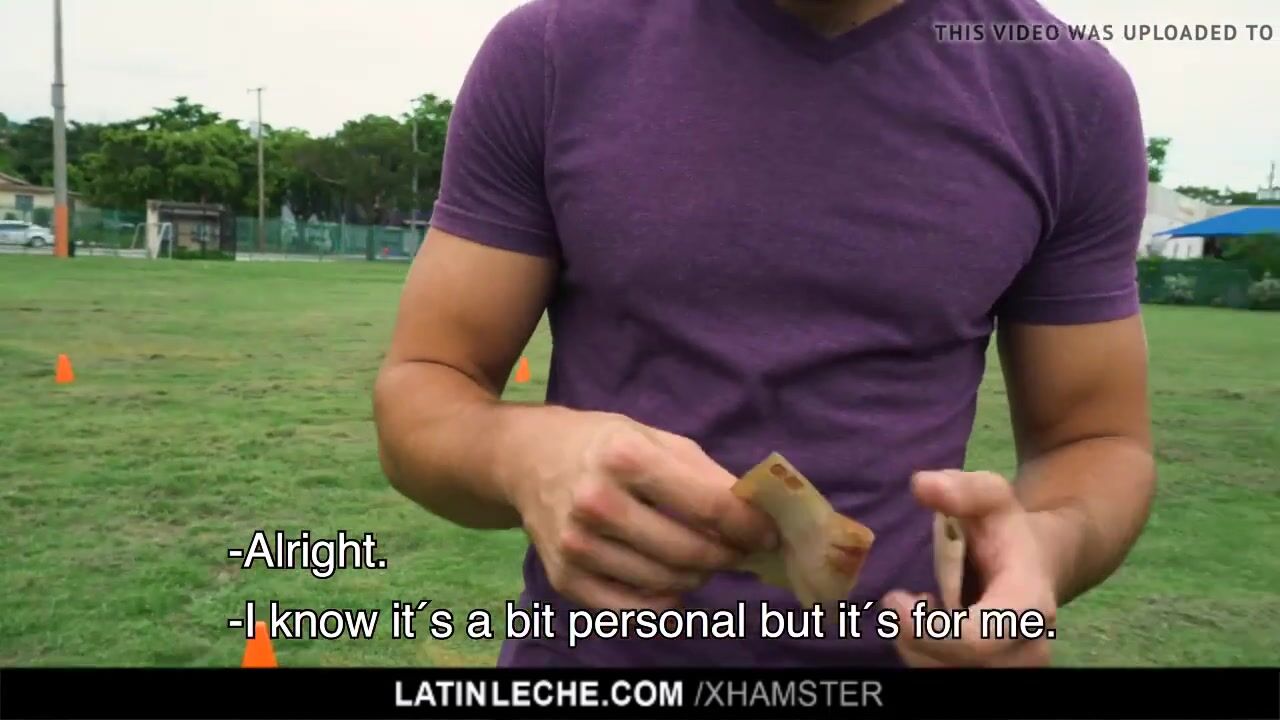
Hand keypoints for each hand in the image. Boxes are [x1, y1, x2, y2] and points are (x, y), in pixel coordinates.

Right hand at [507, 411, 777, 610]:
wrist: (524, 459)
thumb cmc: (601, 444)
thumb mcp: (654, 438)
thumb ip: (706, 475)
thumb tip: (756, 516)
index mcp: (625, 457)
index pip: (708, 507)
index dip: (750, 526)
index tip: (769, 534)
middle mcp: (597, 504)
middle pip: (691, 552)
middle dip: (728, 555)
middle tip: (739, 549)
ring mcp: (578, 546)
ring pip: (667, 585)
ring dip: (699, 577)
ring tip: (703, 558)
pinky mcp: (565, 579)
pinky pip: (633, 609)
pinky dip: (665, 602)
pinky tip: (672, 582)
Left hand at [881, 470, 1057, 666]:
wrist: (1040, 562)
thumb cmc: (1008, 529)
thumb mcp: (992, 496)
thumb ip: (962, 489)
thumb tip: (922, 485)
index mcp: (1028, 604)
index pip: (978, 638)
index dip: (930, 631)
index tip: (895, 601)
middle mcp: (1027, 647)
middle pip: (958, 666)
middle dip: (917, 637)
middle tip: (900, 600)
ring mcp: (1011, 666)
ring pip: (945, 675)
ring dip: (916, 645)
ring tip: (919, 604)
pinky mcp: (989, 671)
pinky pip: (942, 675)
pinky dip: (921, 652)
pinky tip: (925, 622)